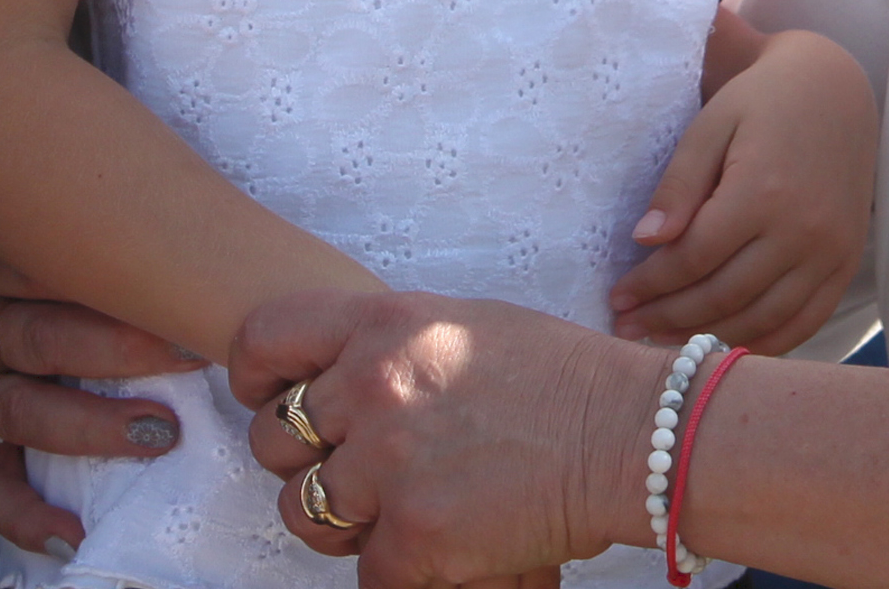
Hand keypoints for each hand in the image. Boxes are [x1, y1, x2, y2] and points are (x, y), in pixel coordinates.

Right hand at [0, 211, 203, 560]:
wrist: (13, 194)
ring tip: (159, 434)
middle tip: (192, 358)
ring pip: (17, 406)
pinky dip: (21, 510)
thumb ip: (136, 212)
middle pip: (39, 337)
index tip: (195, 309)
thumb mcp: (95, 191)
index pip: (50, 267)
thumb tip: (236, 241)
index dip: (127, 290)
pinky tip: (69, 531)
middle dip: (121, 354)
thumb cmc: (81, 202)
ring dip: (90, 427)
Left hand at [234, 288, 656, 585]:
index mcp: (387, 324)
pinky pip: (366, 571)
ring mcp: (390, 466)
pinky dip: (400, 570)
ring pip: (304, 510)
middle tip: (357, 469)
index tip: (271, 398)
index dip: (255, 376)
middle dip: (306, 460)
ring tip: (399, 511)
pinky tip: (443, 547)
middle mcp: (375, 388)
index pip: (265, 339)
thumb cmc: (565, 379)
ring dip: (341, 520)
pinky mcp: (415, 537)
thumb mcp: (467, 325)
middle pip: (273, 439)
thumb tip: (339, 377)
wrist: (634, 435)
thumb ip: (393, 346)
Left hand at [608, 27, 875, 350]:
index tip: (617, 297)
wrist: (834, 88)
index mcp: (763, 191)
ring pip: (761, 320)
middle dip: (667, 317)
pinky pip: (805, 321)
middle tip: (627, 329)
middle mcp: (802, 230)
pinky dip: (764, 344)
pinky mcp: (846, 262)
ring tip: (663, 342)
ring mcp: (831, 252)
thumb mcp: (711, 125)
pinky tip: (726, 346)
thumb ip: (679, 185)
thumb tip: (644, 241)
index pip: (694, 258)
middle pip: (723, 296)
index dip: (650, 284)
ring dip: (708, 337)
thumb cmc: (762, 101)